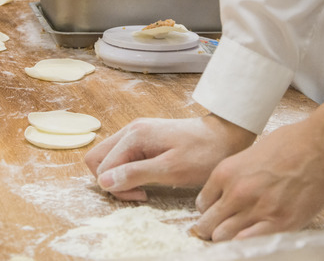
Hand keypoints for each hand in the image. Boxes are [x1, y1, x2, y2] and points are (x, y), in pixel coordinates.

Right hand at [84, 114, 256, 201]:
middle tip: (139, 192)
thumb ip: (135, 174)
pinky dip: (129, 169)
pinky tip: (149, 177)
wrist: (226, 136)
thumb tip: (104, 182)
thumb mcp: (170, 169)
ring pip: (109, 157)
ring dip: (120, 176)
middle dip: (111, 180)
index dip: (116, 187)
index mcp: (134, 135)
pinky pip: (123, 155)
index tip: (142, 194)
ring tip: (144, 186)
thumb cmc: (203, 153)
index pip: (102, 167)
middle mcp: (131, 130)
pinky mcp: (145, 137)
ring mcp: (137, 131)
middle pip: (98, 158)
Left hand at [193, 90, 323, 241]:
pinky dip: (245, 243)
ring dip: (228, 238)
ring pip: (223, 237)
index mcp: (226, 172)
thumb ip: (238, 175)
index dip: (210, 210)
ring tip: (239, 234)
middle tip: (224, 228)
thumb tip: (230, 192)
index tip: (219, 213)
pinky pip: (248, 243)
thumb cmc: (292, 143)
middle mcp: (236, 192)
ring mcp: (257, 210)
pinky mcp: (280, 223)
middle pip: (207, 224)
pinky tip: (253, 236)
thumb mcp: (252, 153)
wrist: (322, 145)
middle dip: (213, 228)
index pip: (202, 203)